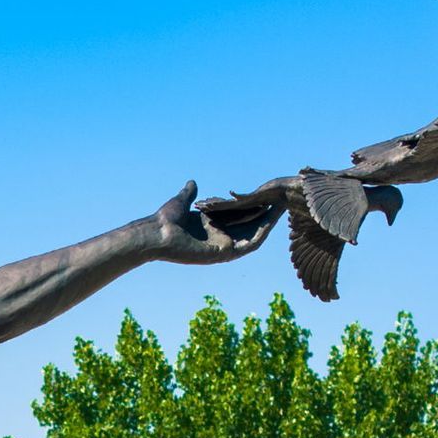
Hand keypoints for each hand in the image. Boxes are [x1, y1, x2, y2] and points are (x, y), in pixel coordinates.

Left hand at [146, 181, 276, 264]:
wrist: (157, 235)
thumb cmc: (165, 220)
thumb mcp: (181, 201)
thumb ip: (189, 193)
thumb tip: (192, 183)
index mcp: (211, 225)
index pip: (237, 216)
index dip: (251, 206)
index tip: (265, 196)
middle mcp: (219, 236)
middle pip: (248, 225)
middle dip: (264, 214)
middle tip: (280, 202)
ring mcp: (223, 246)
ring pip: (252, 235)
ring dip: (266, 223)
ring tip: (280, 210)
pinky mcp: (224, 253)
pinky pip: (247, 245)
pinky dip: (260, 234)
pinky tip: (270, 222)